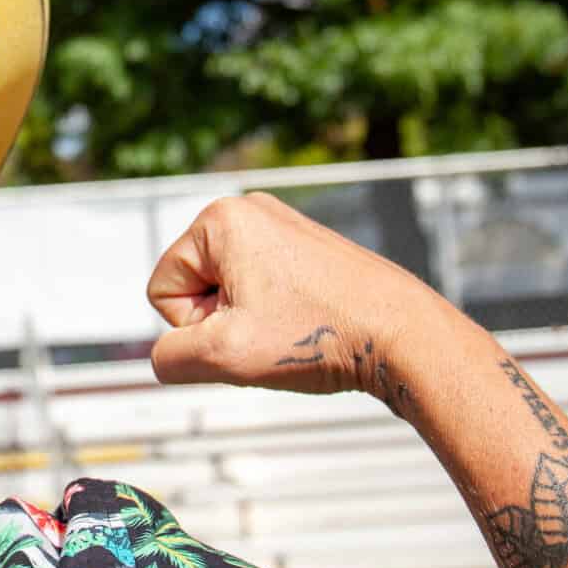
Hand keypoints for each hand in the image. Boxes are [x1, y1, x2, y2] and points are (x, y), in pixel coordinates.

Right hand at [145, 193, 464, 404]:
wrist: (404, 337)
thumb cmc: (319, 337)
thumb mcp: (224, 356)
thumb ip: (169, 357)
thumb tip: (166, 356)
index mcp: (220, 219)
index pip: (163, 290)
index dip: (195, 327)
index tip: (246, 331)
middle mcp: (249, 210)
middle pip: (195, 287)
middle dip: (223, 322)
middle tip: (271, 334)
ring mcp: (282, 224)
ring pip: (228, 292)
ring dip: (249, 323)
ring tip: (294, 330)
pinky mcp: (306, 246)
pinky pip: (261, 289)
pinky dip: (276, 315)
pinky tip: (309, 325)